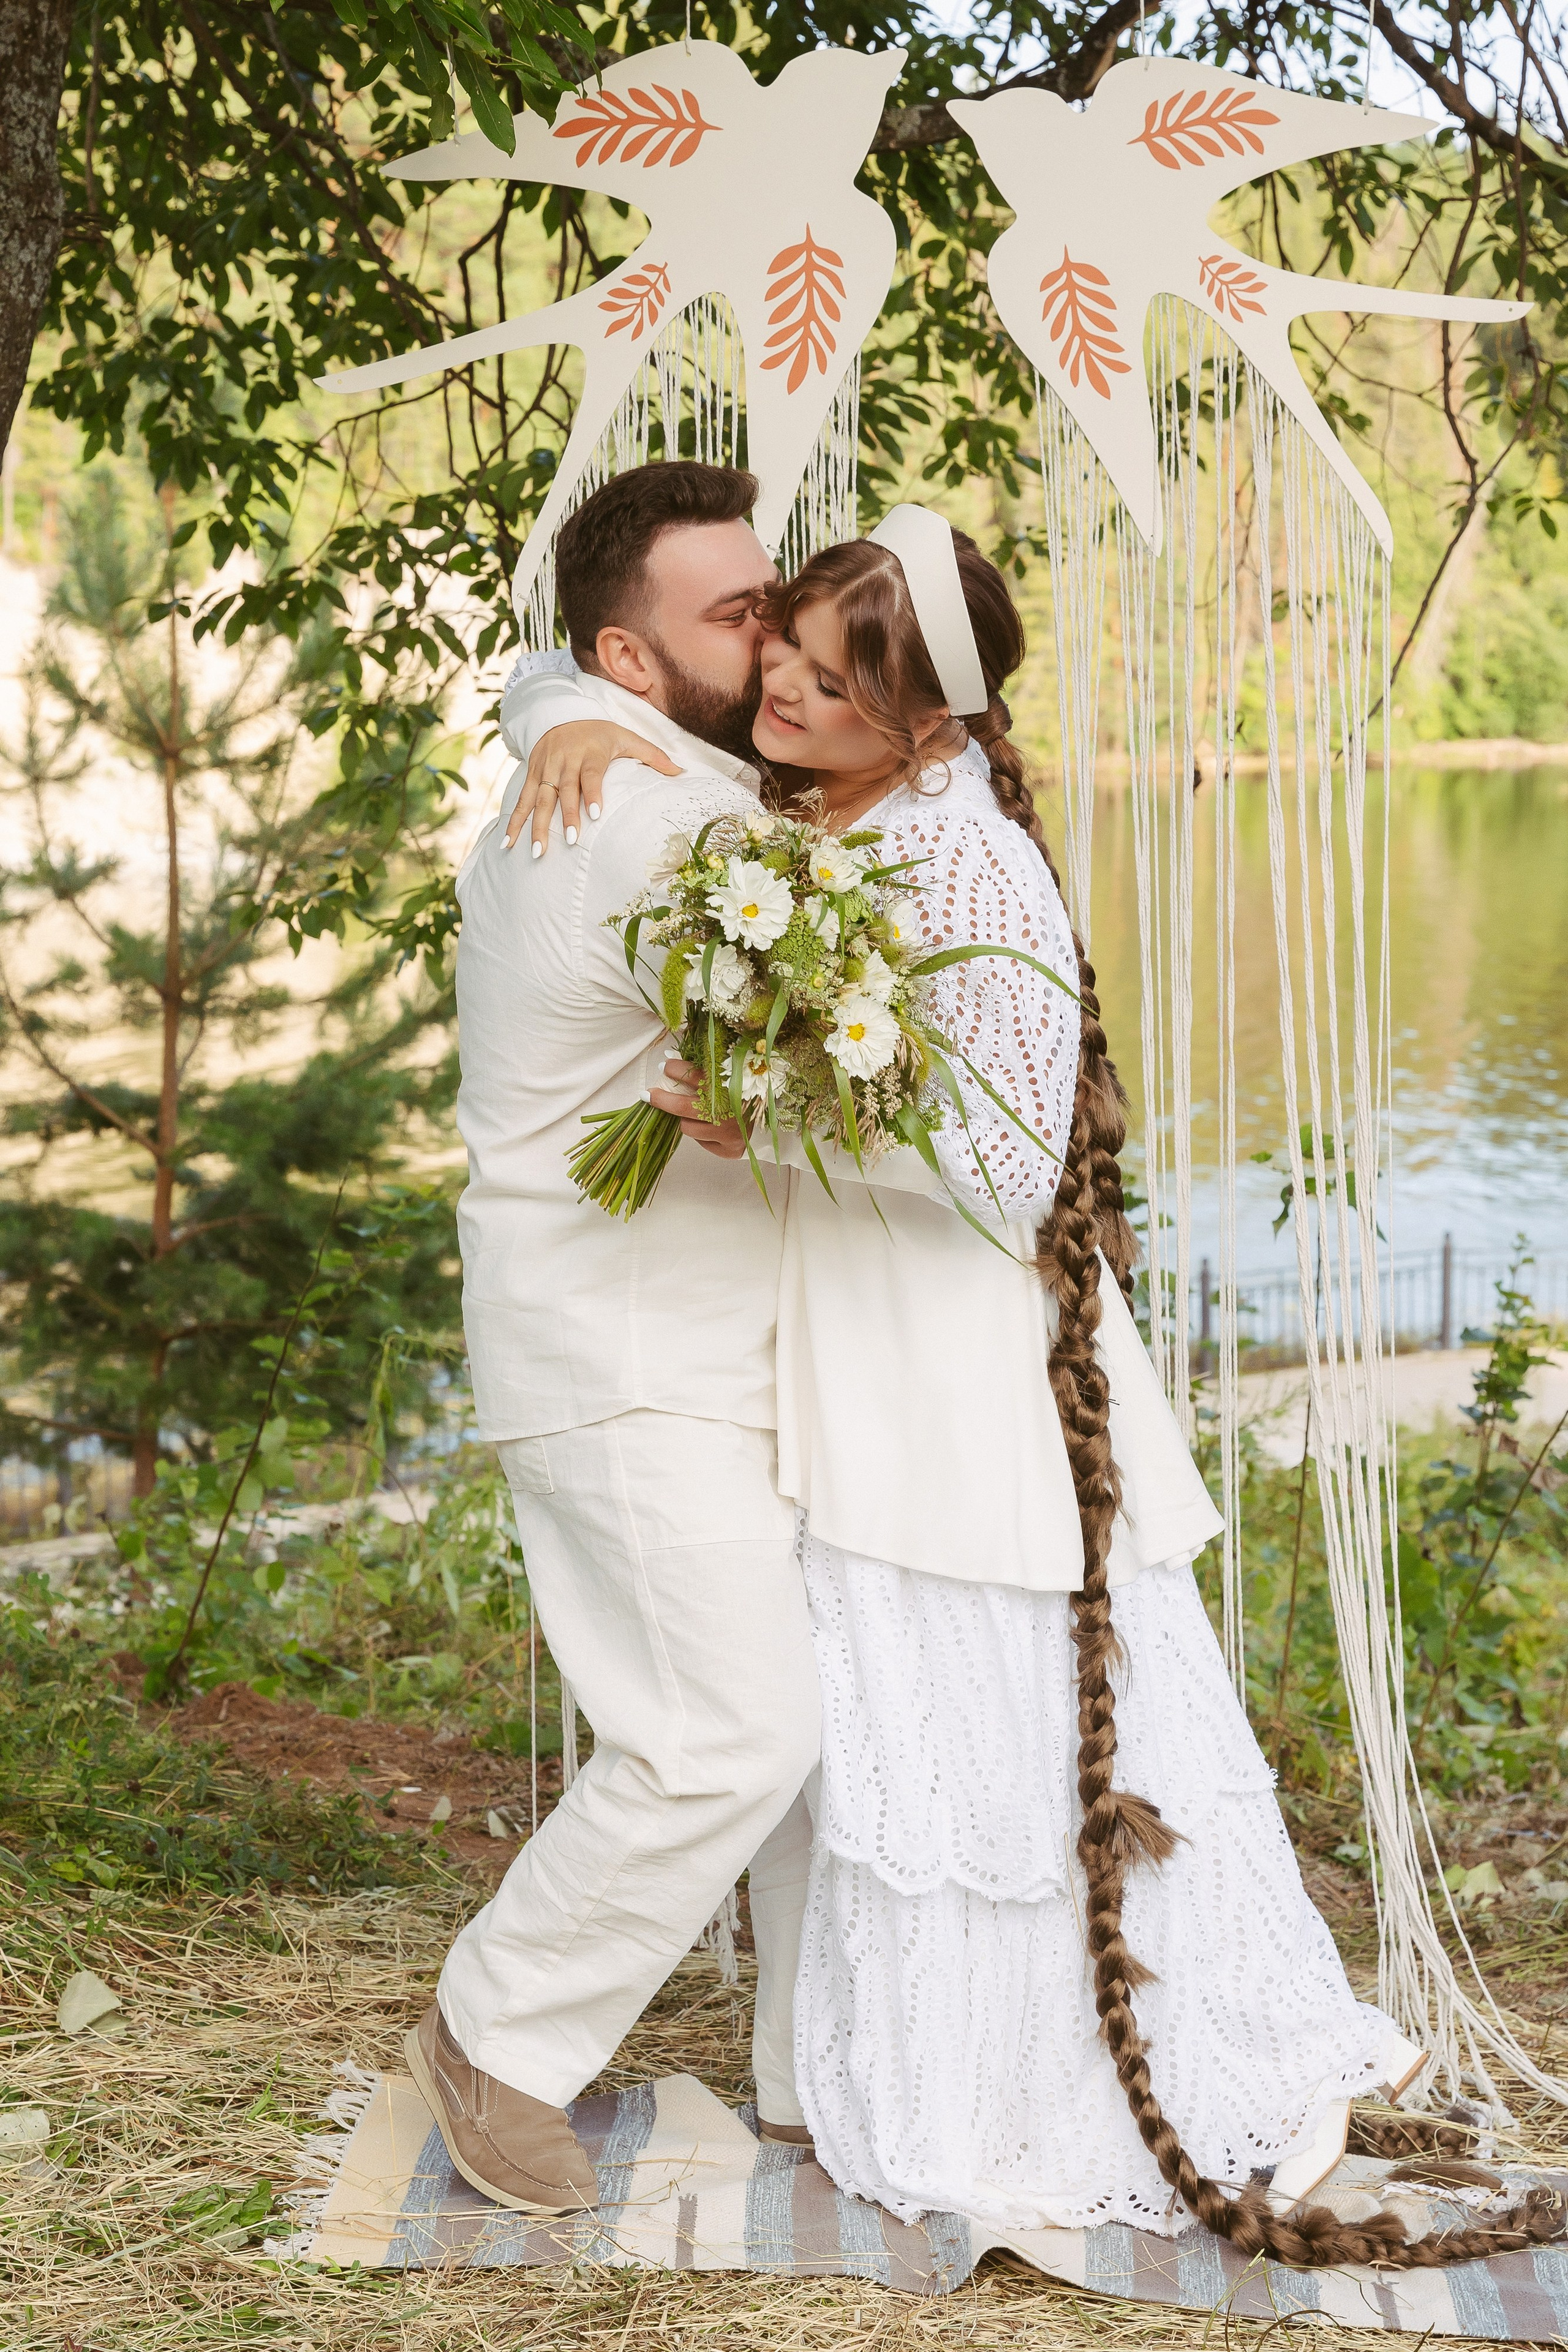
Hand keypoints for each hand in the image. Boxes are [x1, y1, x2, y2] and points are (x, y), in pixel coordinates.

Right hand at [504, 720, 679, 856]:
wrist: (559, 713)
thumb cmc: (599, 732)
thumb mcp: (626, 737)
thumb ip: (652, 755)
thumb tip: (682, 772)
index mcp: (589, 752)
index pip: (590, 774)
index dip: (592, 792)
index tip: (595, 814)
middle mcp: (564, 760)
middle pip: (564, 789)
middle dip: (566, 815)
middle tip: (570, 840)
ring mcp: (545, 768)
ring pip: (538, 798)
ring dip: (535, 824)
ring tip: (537, 850)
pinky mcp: (531, 773)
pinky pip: (520, 799)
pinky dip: (513, 821)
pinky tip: (507, 843)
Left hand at [649, 1057, 747, 1158]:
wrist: (770, 1120)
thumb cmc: (743, 1093)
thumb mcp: (728, 1076)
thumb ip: (703, 1069)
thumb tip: (669, 1060)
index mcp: (730, 1086)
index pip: (693, 1075)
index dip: (674, 1069)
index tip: (664, 1067)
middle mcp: (729, 1111)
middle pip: (682, 1107)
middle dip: (662, 1099)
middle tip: (648, 1094)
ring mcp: (729, 1133)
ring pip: (688, 1128)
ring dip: (687, 1119)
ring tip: (698, 1113)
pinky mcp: (729, 1149)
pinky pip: (701, 1141)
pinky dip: (702, 1134)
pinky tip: (712, 1127)